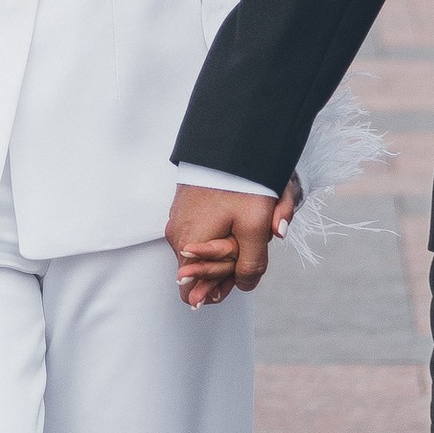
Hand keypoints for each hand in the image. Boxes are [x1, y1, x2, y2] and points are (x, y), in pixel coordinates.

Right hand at [167, 178, 291, 309]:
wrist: (231, 141)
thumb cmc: (242, 184)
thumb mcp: (255, 228)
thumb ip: (251, 264)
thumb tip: (245, 285)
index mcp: (189, 245)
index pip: (191, 291)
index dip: (218, 291)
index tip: (240, 277)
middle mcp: (177, 234)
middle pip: (202, 270)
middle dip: (230, 264)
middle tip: (254, 243)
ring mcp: (180, 219)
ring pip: (206, 249)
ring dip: (230, 245)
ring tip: (251, 224)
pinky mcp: (186, 206)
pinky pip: (204, 231)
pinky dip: (223, 231)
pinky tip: (241, 216)